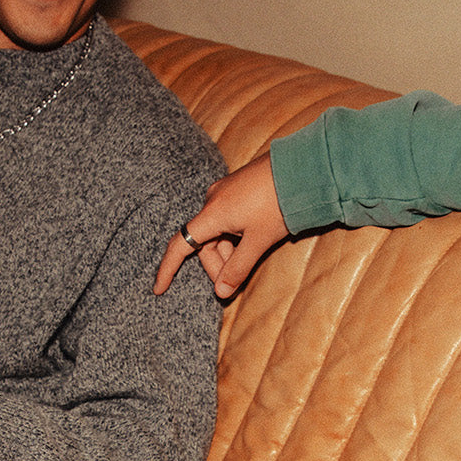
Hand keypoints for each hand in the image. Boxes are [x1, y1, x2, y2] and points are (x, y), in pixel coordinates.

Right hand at [154, 154, 289, 299]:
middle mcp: (213, 200)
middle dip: (217, 265)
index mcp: (213, 213)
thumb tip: (221, 293)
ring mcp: (225, 192)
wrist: (302, 168)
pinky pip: (227, 220)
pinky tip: (252, 243)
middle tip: (235, 283)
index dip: (167, 269)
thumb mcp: (259, 240)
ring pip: (217, 233)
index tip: (159, 289)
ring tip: (251, 260)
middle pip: (204, 243)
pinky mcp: (237, 189)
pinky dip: (235, 238)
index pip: (181, 245)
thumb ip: (238, 268)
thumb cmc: (280, 202)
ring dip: (229, 252)